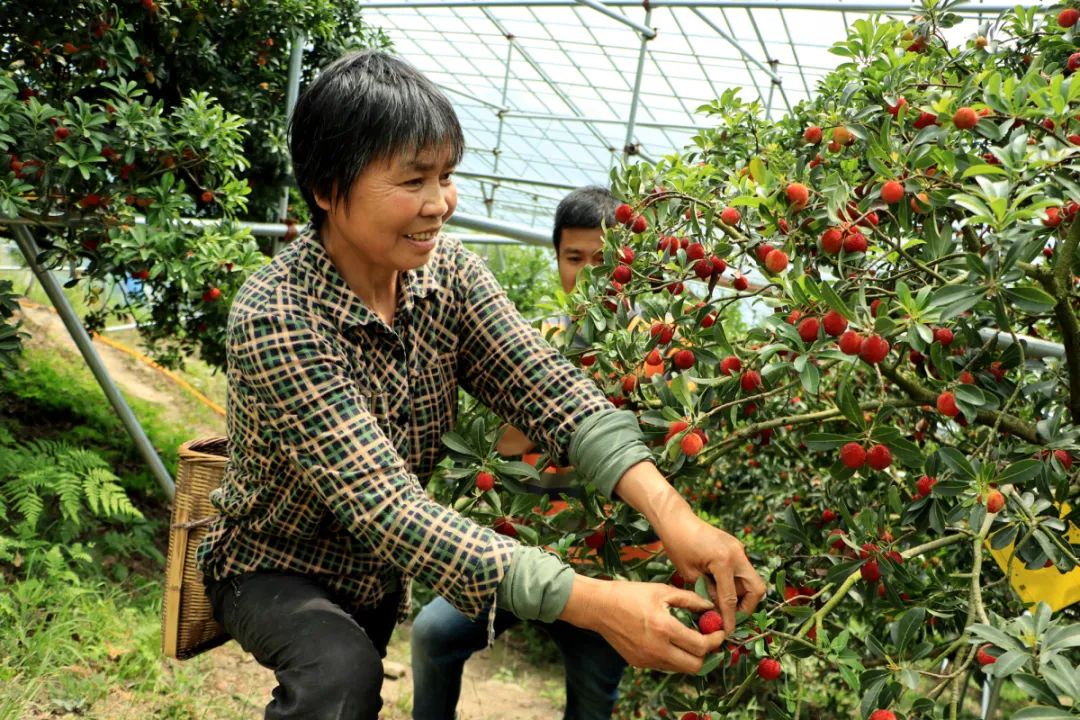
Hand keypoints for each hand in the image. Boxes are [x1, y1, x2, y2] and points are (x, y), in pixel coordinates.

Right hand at [559, 575, 724, 672]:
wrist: (599, 607)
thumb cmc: (630, 594)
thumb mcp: (662, 591)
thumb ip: (690, 600)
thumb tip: (710, 607)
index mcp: (664, 628)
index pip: (701, 646)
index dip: (715, 641)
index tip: (720, 632)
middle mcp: (657, 649)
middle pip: (695, 666)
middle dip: (706, 655)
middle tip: (708, 640)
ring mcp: (647, 659)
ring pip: (680, 668)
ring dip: (690, 656)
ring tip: (689, 638)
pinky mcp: (639, 663)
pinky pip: (664, 665)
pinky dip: (673, 656)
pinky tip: (669, 640)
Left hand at [612, 461, 766, 633]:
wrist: (676, 519)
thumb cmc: (677, 544)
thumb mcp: (689, 574)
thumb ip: (706, 593)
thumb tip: (717, 612)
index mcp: (724, 562)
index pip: (731, 599)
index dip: (730, 619)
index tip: (727, 633)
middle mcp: (737, 555)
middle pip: (756, 589)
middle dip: (746, 606)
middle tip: (730, 616)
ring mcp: (739, 549)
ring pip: (751, 580)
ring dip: (740, 594)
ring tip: (718, 599)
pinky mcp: (735, 547)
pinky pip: (742, 571)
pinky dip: (734, 582)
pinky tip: (716, 585)